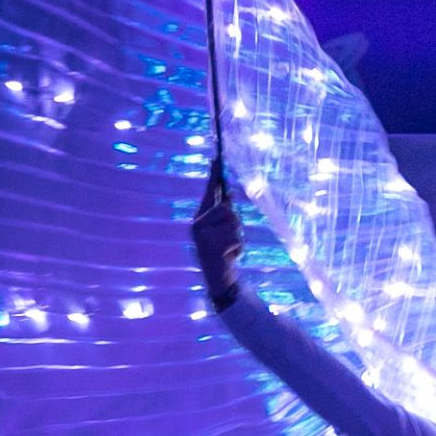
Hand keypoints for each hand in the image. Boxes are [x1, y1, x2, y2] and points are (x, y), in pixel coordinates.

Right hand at [191, 159, 244, 311]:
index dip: (213, 174)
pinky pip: (236, 238)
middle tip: (230, 239)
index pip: (208, 191)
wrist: (218, 280)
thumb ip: (224, 213)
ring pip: (234, 222)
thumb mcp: (223, 230)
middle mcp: (196, 224)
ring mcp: (203, 235)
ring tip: (230, 248)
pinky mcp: (212, 246)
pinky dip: (239, 248)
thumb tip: (230, 194)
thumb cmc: (223, 252)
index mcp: (199, 217)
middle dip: (235, 222)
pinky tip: (230, 256)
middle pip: (227, 207)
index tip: (217, 156)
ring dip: (238, 236)